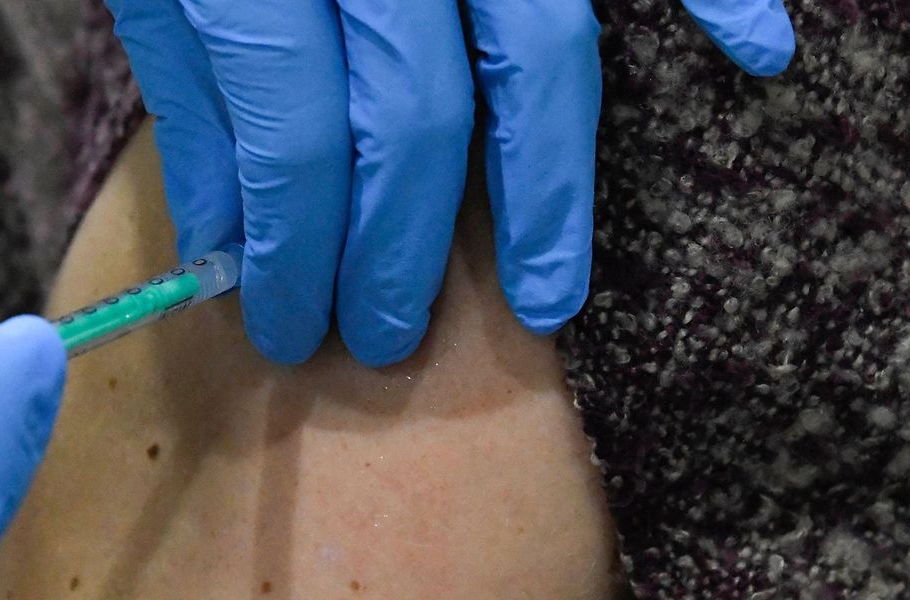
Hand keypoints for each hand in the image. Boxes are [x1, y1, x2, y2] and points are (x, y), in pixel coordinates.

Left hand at [106, 0, 792, 365]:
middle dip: (402, 250)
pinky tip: (758, 50)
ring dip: (549, 184)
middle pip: (420, 119)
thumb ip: (197, 104)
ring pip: (543, 47)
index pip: (300, 144)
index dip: (297, 256)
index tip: (287, 328)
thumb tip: (228, 246)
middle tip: (386, 334)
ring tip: (546, 292)